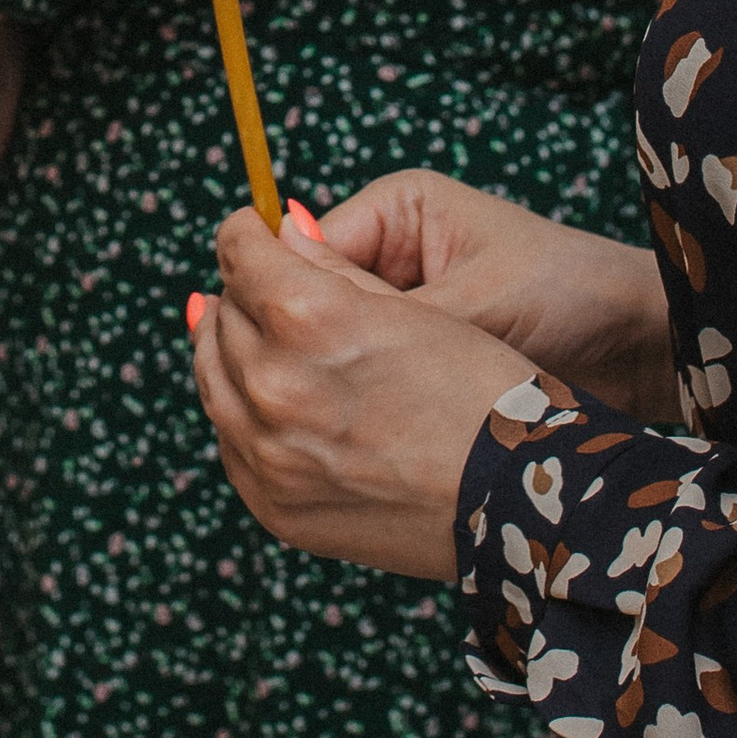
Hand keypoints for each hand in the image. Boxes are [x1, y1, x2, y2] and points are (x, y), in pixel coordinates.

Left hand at [189, 208, 528, 579]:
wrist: (521, 499)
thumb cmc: (483, 389)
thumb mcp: (413, 307)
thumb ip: (330, 266)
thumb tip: (279, 233)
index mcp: (306, 318)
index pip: (240, 253)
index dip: (247, 234)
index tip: (255, 232)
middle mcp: (274, 384)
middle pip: (221, 315)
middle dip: (240, 292)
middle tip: (260, 285)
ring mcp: (268, 454)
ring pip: (215, 380)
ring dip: (228, 350)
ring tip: (251, 336)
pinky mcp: (275, 505)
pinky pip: (231, 443)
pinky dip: (240, 412)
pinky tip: (266, 399)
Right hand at [305, 170, 681, 427]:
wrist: (642, 351)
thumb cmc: (570, 294)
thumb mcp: (473, 297)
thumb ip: (385, 308)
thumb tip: (287, 301)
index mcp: (393, 213)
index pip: (300, 253)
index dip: (286, 305)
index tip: (292, 356)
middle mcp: (387, 259)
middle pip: (306, 305)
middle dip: (317, 350)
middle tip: (335, 398)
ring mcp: (399, 315)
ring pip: (331, 353)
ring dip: (344, 386)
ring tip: (365, 418)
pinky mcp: (415, 366)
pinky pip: (365, 388)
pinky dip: (367, 412)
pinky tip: (376, 437)